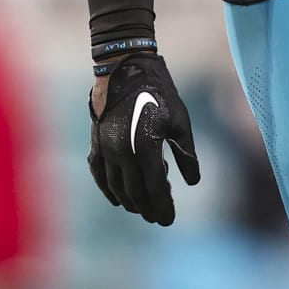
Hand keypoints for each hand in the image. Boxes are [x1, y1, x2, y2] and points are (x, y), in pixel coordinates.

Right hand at [87, 53, 199, 224]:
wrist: (125, 67)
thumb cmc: (159, 92)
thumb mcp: (180, 120)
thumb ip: (186, 153)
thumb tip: (192, 181)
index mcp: (145, 145)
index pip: (154, 187)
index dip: (162, 206)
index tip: (169, 221)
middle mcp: (122, 150)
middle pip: (134, 191)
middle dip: (147, 208)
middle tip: (158, 218)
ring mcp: (105, 147)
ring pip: (116, 186)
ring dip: (130, 201)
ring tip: (143, 209)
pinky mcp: (96, 142)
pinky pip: (99, 174)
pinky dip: (107, 189)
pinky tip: (117, 199)